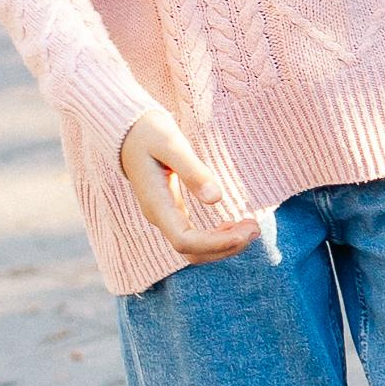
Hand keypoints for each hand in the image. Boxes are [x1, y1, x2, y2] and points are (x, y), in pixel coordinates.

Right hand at [119, 114, 256, 261]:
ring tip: (252, 227)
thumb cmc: (149, 133)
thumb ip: (192, 171)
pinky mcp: (172, 213)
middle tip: (255, 228)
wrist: (128, 132)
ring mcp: (165, 217)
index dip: (216, 243)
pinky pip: (195, 238)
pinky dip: (218, 238)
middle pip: (192, 253)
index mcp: (157, 204)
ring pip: (194, 250)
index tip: (245, 231)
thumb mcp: (171, 144)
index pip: (185, 241)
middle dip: (225, 247)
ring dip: (224, 245)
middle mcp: (160, 217)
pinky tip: (235, 225)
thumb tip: (216, 198)